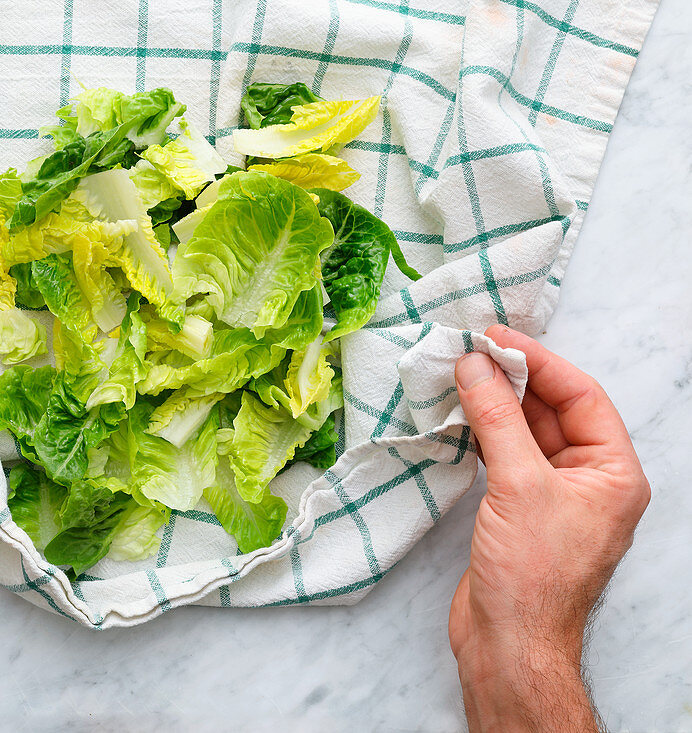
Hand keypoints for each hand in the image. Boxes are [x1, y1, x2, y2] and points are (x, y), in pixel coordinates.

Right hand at [449, 326, 648, 731]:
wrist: (509, 644)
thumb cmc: (531, 573)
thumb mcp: (519, 485)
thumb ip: (497, 420)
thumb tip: (474, 365)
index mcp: (614, 473)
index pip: (581, 397)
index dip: (540, 362)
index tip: (496, 337)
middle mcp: (589, 480)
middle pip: (553, 411)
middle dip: (513, 379)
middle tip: (471, 349)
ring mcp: (552, 496)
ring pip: (525, 432)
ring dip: (493, 404)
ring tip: (458, 373)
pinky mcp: (517, 510)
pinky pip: (504, 456)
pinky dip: (481, 432)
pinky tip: (457, 414)